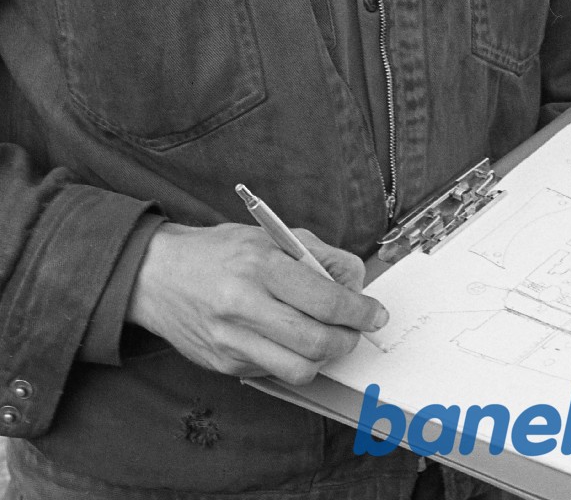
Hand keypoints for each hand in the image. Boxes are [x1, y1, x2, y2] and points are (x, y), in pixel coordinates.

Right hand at [126, 221, 387, 384]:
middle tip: (355, 330)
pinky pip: (273, 372)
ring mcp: (232, 339)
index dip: (359, 311)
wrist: (157, 273)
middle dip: (347, 340)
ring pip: (298, 369)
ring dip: (324, 358)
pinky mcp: (223, 363)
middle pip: (315, 341)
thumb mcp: (270, 235)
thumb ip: (318, 254)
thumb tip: (355, 280)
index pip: (325, 299)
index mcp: (260, 265)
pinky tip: (290, 341)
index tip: (375, 314)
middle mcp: (244, 305)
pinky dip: (292, 360)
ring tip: (326, 339)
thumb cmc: (219, 251)